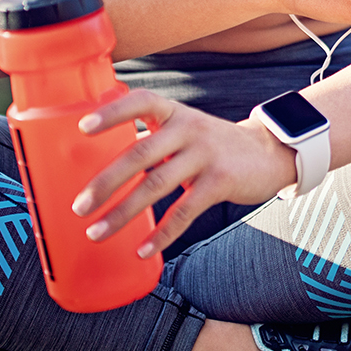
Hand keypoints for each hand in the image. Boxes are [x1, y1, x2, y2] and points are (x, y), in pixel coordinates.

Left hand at [69, 89, 297, 257]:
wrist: (269, 153)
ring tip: (98, 231)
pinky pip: (184, 211)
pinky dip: (161, 233)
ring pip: (156, 185)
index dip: (112, 112)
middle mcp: (189, 128)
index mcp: (174, 113)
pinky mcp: (220, 181)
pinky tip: (144, 249)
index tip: (82, 126)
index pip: (141, 101)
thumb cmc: (216, 145)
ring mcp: (205, 154)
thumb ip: (153, 138)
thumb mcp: (187, 129)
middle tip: (80, 205)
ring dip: (124, 212)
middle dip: (106, 182)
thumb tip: (105, 162)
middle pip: (140, 153)